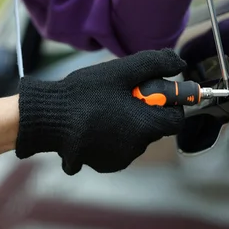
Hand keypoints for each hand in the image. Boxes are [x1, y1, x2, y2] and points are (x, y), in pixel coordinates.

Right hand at [16, 49, 185, 174]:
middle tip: (121, 95)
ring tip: (103, 108)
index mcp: (144, 126)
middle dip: (145, 111)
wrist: (47, 118)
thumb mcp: (120, 71)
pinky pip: (118, 147)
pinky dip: (113, 136)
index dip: (169, 103)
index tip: (153, 91)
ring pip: (136, 137)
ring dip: (128, 123)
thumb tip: (180, 64)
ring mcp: (119, 159)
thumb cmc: (83, 94)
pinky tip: (94, 123)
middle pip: (154, 127)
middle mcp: (136, 148)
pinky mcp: (103, 164)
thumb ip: (154, 64)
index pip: (176, 119)